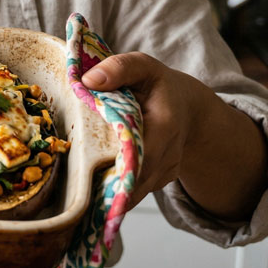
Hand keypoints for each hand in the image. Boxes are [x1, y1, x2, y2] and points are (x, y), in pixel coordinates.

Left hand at [80, 52, 206, 208]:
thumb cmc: (159, 86)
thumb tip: (89, 81)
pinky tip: (96, 190)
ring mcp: (165, 172)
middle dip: (108, 190)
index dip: (121, 170)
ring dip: (110, 194)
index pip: (143, 154)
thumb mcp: (143, 67)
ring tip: (84, 199)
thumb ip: (120, 68)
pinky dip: (116, 191)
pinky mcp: (157, 180)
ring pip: (135, 192)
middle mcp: (169, 155)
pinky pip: (135, 191)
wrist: (187, 107)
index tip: (98, 183)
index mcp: (165, 125)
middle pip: (136, 181)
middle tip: (81, 200)